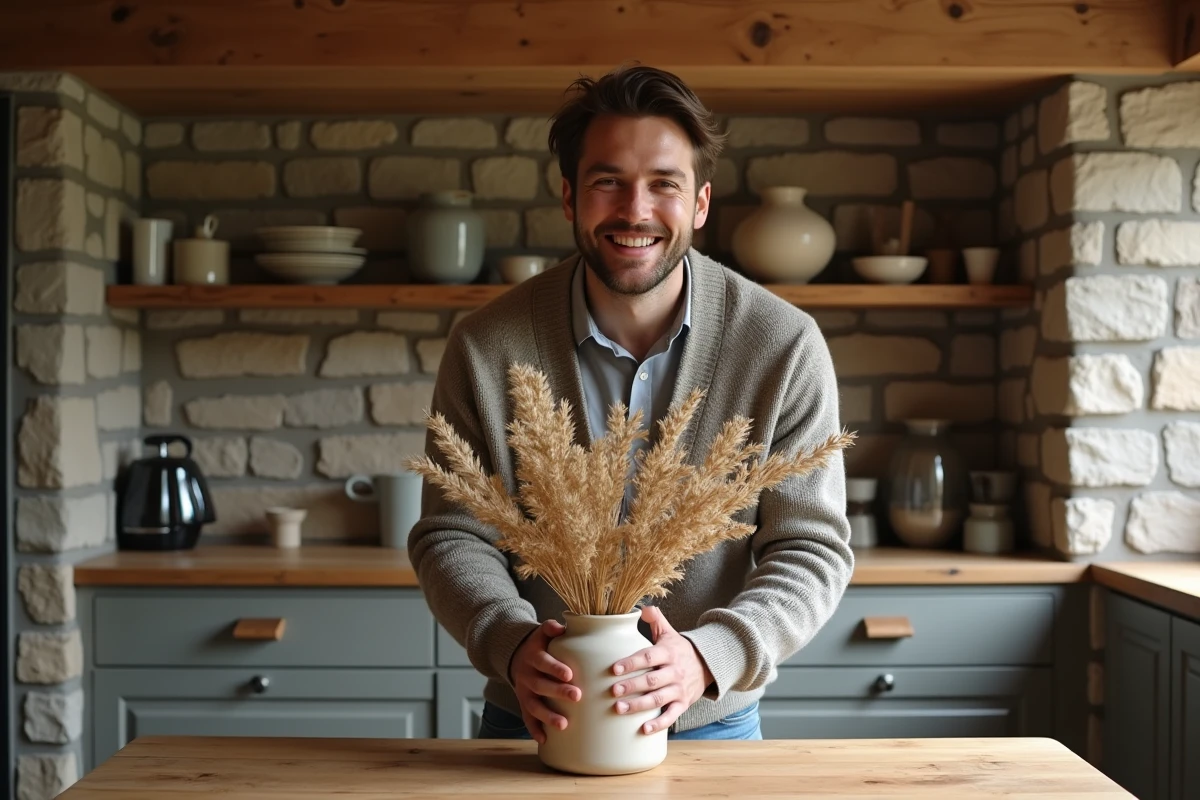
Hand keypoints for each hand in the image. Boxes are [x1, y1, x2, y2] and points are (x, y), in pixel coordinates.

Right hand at [509, 619, 580, 743]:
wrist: (516, 655)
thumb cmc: (539, 644)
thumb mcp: (541, 632)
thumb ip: (550, 628)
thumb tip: (561, 627)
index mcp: (533, 656)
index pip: (543, 662)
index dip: (555, 668)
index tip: (569, 674)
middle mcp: (527, 675)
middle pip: (541, 685)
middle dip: (558, 692)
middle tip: (577, 696)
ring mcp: (524, 691)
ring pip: (534, 706)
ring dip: (548, 716)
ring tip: (564, 725)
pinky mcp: (523, 703)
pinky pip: (527, 718)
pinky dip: (534, 730)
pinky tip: (544, 740)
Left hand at [610, 606, 714, 734]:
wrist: (707, 665)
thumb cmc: (679, 649)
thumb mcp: (669, 633)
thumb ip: (656, 619)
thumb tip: (643, 608)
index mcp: (668, 653)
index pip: (648, 657)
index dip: (631, 663)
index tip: (614, 669)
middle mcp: (674, 671)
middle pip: (651, 680)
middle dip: (632, 686)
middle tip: (613, 691)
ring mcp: (679, 689)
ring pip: (658, 699)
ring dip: (639, 705)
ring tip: (619, 709)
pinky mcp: (683, 703)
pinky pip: (671, 716)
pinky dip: (659, 724)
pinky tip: (644, 730)